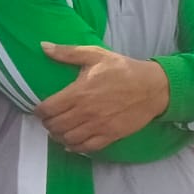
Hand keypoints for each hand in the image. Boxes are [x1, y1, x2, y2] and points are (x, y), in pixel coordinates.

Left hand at [35, 43, 169, 152]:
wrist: (154, 87)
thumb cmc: (122, 69)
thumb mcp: (95, 55)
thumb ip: (67, 53)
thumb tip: (43, 46)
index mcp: (78, 92)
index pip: (47, 109)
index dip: (39, 111)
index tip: (40, 109)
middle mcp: (86, 112)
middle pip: (55, 126)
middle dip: (47, 124)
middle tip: (50, 119)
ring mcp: (98, 125)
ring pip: (68, 139)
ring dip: (59, 136)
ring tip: (59, 130)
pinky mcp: (111, 135)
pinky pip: (87, 147)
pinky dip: (75, 147)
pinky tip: (72, 142)